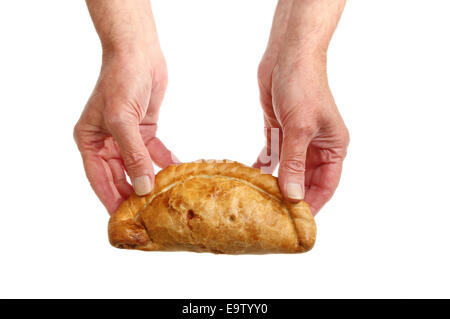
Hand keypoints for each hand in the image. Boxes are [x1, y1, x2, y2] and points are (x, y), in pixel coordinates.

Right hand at [74, 50, 177, 213]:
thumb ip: (133, 155)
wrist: (139, 52)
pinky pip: (154, 153)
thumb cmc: (121, 80)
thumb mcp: (122, 120)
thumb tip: (142, 186)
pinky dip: (164, 163)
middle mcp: (106, 141)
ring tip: (164, 199)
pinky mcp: (145, 130)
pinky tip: (176, 174)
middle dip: (133, 193)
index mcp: (90, 140)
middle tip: (148, 214)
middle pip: (119, 175)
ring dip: (150, 180)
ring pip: (138, 166)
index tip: (124, 219)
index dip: (111, 198)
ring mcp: (127, 137)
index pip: (99, 178)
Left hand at [254, 52, 348, 214]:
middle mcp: (316, 146)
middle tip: (273, 215)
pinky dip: (263, 166)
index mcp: (333, 147)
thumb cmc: (303, 86)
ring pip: (287, 169)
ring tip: (260, 202)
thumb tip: (292, 195)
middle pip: (304, 180)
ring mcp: (297, 139)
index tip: (297, 222)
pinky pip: (272, 155)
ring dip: (275, 183)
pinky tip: (252, 178)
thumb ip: (294, 163)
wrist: (287, 55)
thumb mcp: (300, 128)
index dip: (314, 204)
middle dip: (290, 196)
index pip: (326, 185)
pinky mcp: (279, 130)